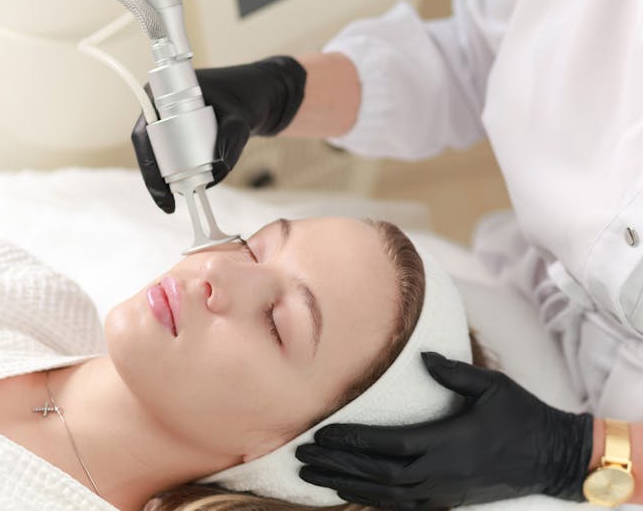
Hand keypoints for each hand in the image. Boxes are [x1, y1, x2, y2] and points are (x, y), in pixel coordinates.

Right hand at [131, 56, 305, 212]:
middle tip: (169, 204)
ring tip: (180, 200)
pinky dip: (180, 173)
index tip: (161, 191)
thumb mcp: (241, 116)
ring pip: (161, 156)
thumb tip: (219, 164)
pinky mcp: (184, 133)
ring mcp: (171, 121)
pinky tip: (189, 190)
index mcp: (163, 94)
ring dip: (168, 179)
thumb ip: (233, 137)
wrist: (259, 97)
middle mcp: (161, 107)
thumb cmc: (248, 97)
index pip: (144, 134)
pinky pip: (175, 156)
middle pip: (149, 149)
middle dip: (157, 179)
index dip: (148, 165)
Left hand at [295, 352, 593, 510]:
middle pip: (377, 473)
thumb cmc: (521, 416)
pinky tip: (349, 493)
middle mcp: (440, 472)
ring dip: (346, 484)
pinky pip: (402, 506)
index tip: (320, 434)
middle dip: (336, 464)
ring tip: (312, 476)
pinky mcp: (447, 500)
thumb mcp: (492, 387)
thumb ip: (455, 373)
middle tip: (301, 456)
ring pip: (384, 494)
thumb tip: (423, 356)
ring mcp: (442, 491)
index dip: (352, 441)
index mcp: (448, 442)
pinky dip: (371, 500)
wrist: (552, 457)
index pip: (388, 444)